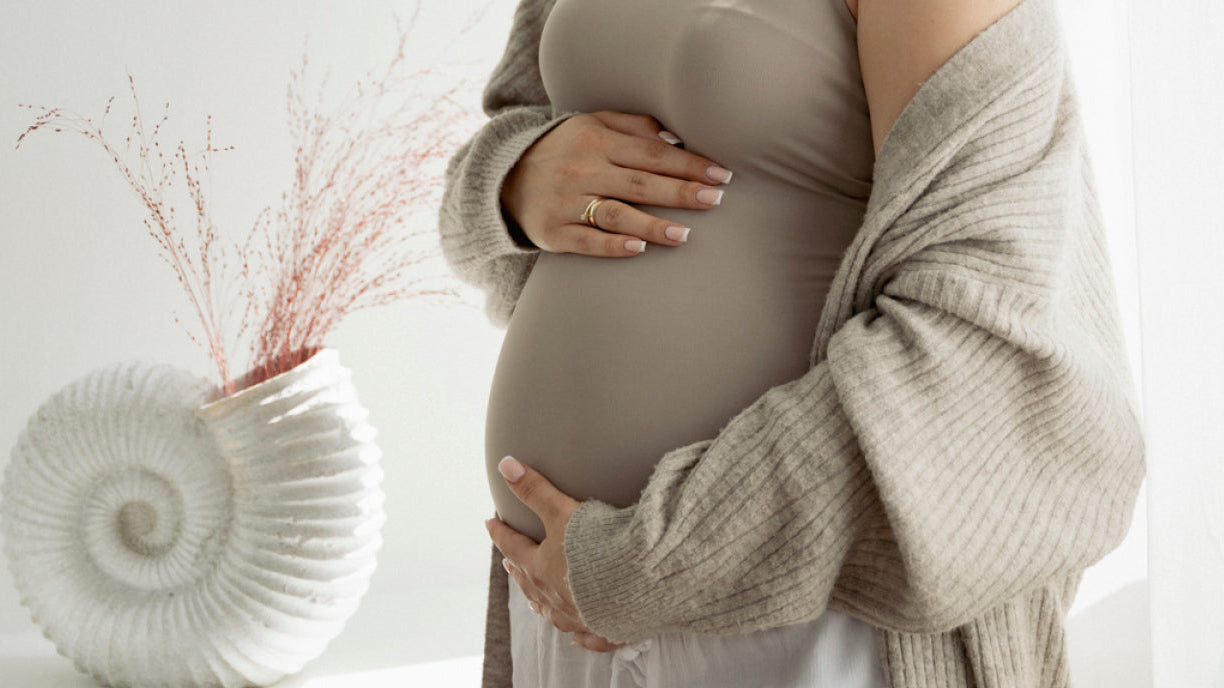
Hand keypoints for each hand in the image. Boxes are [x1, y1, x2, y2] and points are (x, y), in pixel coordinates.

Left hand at [485, 455, 629, 651]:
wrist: (638, 583)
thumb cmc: (598, 548)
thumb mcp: (563, 512)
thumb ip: (534, 490)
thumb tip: (506, 465)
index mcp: (542, 566)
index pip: (513, 545)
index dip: (500, 533)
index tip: (491, 523)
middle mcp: (556, 594)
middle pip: (529, 581)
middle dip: (518, 569)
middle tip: (508, 562)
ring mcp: (579, 616)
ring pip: (553, 611)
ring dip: (541, 603)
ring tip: (533, 601)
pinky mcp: (606, 629)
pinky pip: (588, 637)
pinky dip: (580, 636)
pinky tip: (577, 639)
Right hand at [500, 111, 733, 255]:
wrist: (504, 176)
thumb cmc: (563, 149)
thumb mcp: (591, 124)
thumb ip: (633, 126)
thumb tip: (676, 138)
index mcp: (596, 140)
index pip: (651, 153)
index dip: (688, 163)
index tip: (721, 174)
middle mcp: (582, 170)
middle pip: (640, 183)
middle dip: (681, 192)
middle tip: (716, 199)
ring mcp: (566, 203)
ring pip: (615, 214)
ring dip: (652, 225)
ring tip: (685, 234)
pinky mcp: (552, 232)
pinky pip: (585, 241)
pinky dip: (611, 245)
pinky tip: (639, 248)